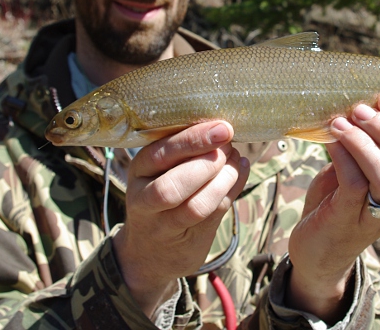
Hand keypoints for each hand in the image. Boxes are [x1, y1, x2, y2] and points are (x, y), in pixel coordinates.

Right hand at [113, 121, 249, 316]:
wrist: (150, 252)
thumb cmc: (160, 197)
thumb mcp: (158, 170)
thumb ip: (182, 151)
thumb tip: (220, 127)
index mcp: (139, 171)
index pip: (161, 154)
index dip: (193, 140)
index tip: (222, 128)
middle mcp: (145, 200)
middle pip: (172, 186)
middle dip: (207, 164)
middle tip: (228, 147)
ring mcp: (165, 225)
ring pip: (196, 206)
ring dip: (223, 181)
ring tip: (236, 162)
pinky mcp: (189, 240)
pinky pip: (214, 215)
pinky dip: (233, 191)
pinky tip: (241, 171)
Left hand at [286, 94, 379, 321]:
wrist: (317, 250)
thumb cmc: (340, 198)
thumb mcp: (360, 165)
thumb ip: (368, 138)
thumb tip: (357, 92)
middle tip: (362, 109)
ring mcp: (378, 216)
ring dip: (366, 144)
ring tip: (341, 122)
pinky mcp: (348, 222)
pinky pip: (354, 186)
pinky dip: (343, 157)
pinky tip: (329, 139)